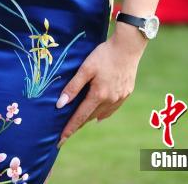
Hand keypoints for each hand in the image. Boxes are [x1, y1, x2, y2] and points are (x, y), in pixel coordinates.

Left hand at [56, 26, 145, 146]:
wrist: (128, 46)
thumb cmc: (104, 55)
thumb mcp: (86, 68)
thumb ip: (73, 87)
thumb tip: (60, 105)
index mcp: (98, 95)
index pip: (80, 117)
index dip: (69, 128)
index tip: (60, 140)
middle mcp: (110, 100)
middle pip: (90, 116)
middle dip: (78, 123)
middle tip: (67, 130)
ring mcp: (120, 97)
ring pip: (102, 113)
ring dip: (91, 117)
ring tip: (81, 122)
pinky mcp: (127, 92)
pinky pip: (113, 108)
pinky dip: (104, 112)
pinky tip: (100, 114)